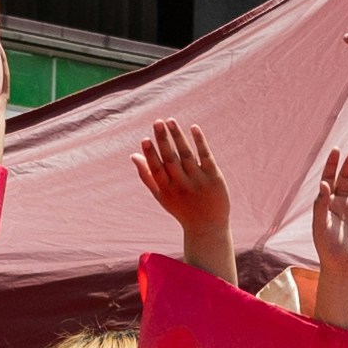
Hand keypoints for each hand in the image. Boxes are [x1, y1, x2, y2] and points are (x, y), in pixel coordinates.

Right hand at [137, 117, 234, 280]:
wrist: (207, 227)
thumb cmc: (181, 209)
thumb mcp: (161, 196)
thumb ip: (147, 176)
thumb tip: (133, 155)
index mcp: (167, 191)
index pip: (157, 169)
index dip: (151, 154)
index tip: (145, 139)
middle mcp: (182, 186)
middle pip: (171, 160)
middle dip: (163, 140)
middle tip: (157, 122)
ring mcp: (199, 181)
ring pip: (187, 155)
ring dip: (178, 137)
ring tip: (170, 121)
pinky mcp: (214, 177)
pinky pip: (206, 156)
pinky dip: (200, 141)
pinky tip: (194, 127)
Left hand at [300, 145, 347, 320]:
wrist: (343, 269)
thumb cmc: (327, 249)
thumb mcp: (321, 225)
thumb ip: (321, 205)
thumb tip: (324, 183)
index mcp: (327, 204)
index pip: (329, 179)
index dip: (332, 165)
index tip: (337, 150)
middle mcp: (341, 205)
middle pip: (345, 180)